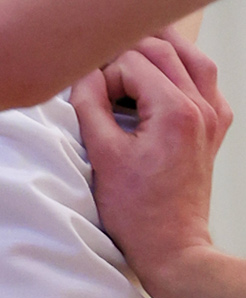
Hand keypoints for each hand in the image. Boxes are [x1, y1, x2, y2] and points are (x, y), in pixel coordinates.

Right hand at [73, 33, 231, 297]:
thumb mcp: (102, 155)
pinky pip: (206, 83)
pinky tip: (164, 77)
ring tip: (131, 51)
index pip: (133, 63)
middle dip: (128, 51)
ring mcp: (212, 118)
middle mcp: (201, 108)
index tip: (89, 96)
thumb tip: (83, 74)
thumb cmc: (138, 212)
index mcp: (175, 112)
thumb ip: (90, 105)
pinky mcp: (214, 129)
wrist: (172, 247)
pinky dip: (185, 71)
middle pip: (164, 50)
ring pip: (193, 59)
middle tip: (100, 67)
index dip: (104, 74)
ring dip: (162, 49)